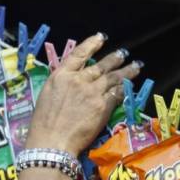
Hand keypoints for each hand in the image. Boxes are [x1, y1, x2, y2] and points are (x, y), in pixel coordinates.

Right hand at [26, 33, 141, 156]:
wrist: (52, 142)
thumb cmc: (44, 124)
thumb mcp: (47, 95)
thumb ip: (62, 84)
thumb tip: (73, 80)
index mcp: (61, 76)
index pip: (79, 53)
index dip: (91, 43)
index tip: (101, 37)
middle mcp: (78, 80)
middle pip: (101, 66)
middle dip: (115, 58)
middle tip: (124, 54)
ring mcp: (92, 93)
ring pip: (113, 78)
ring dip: (126, 71)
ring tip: (136, 66)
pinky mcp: (102, 106)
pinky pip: (116, 94)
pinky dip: (123, 90)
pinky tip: (129, 87)